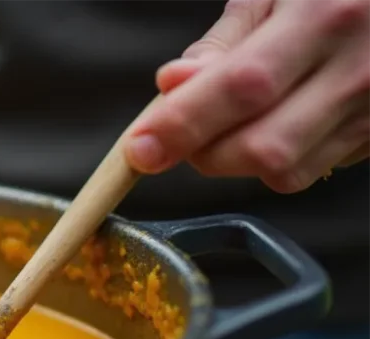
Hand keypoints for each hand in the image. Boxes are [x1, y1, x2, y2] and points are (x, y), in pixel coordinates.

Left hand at [126, 0, 369, 192]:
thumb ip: (222, 42)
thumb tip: (171, 86)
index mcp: (324, 16)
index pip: (242, 86)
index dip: (184, 123)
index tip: (141, 146)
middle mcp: (358, 69)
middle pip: (262, 147)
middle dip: (202, 152)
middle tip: (177, 134)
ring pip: (284, 172)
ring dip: (235, 160)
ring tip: (230, 122)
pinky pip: (310, 171)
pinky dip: (274, 161)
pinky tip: (276, 124)